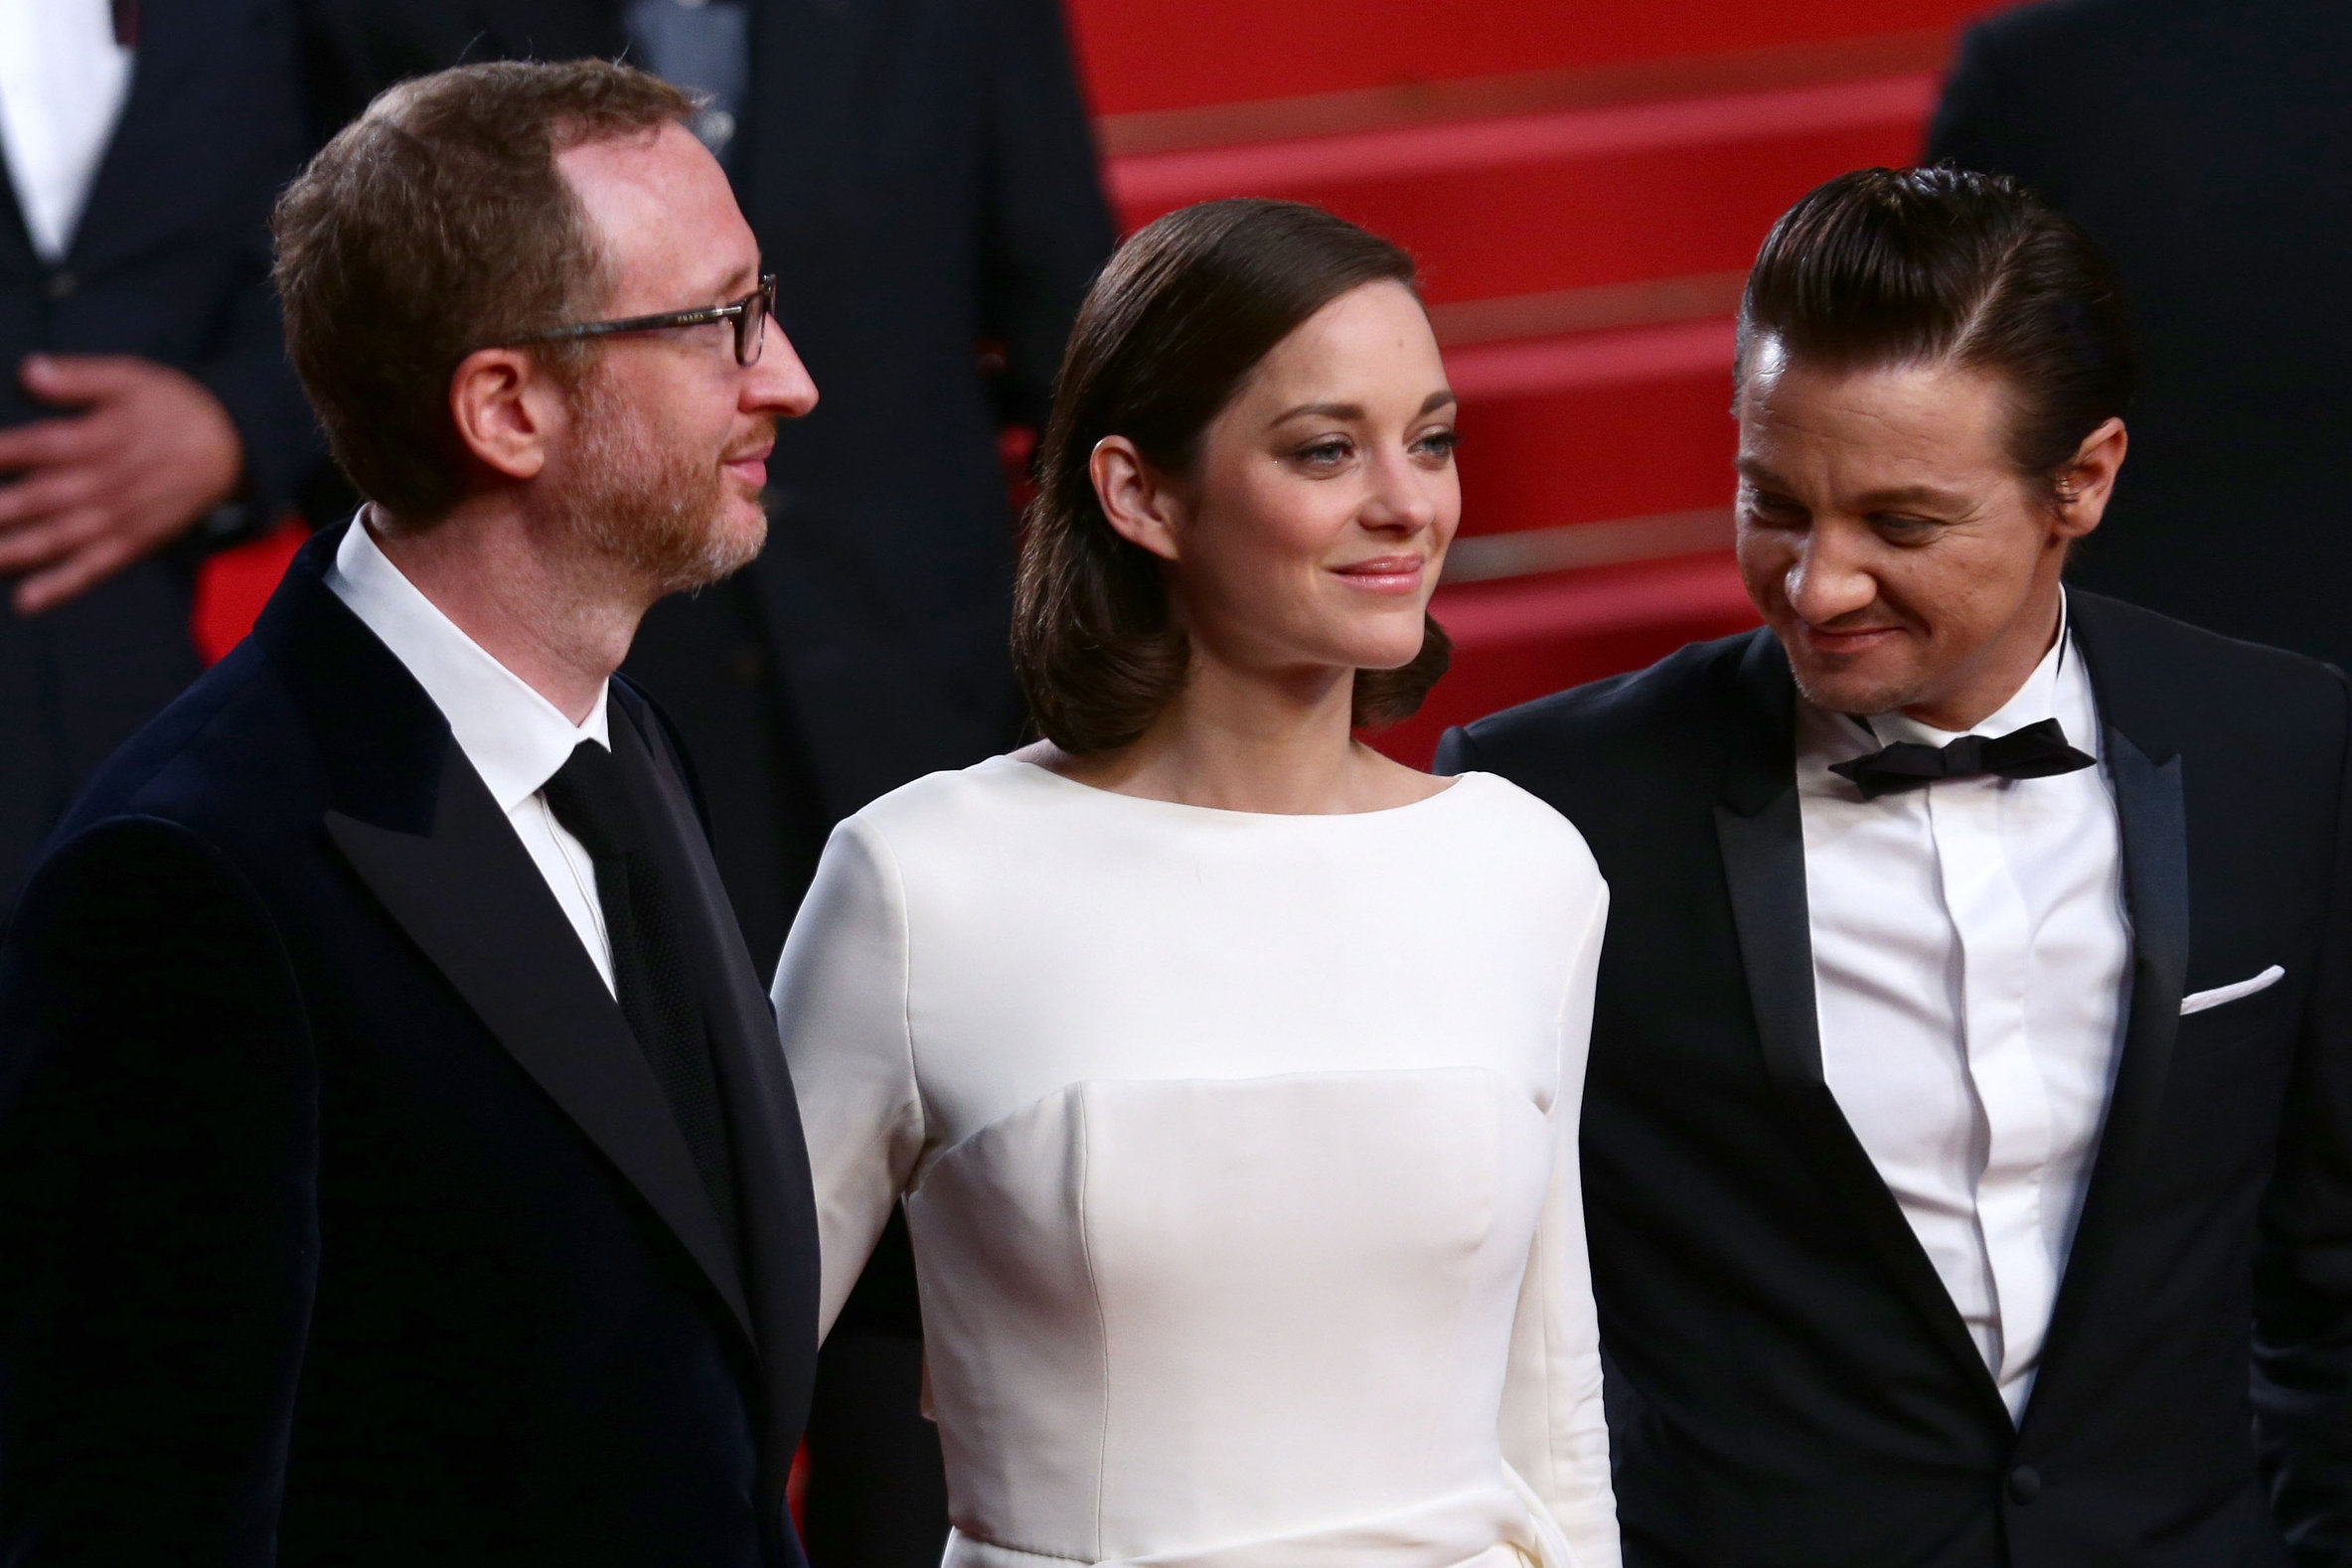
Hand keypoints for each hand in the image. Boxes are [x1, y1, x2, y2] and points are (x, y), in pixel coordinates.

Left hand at [0, 354, 244, 613]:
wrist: (233, 448)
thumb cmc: (173, 408)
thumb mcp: (130, 378)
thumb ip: (79, 377)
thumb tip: (30, 371)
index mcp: (100, 438)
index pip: (35, 446)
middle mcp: (105, 483)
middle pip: (38, 499)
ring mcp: (119, 519)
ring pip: (58, 539)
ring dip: (13, 552)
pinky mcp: (134, 543)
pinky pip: (94, 568)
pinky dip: (61, 585)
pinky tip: (28, 600)